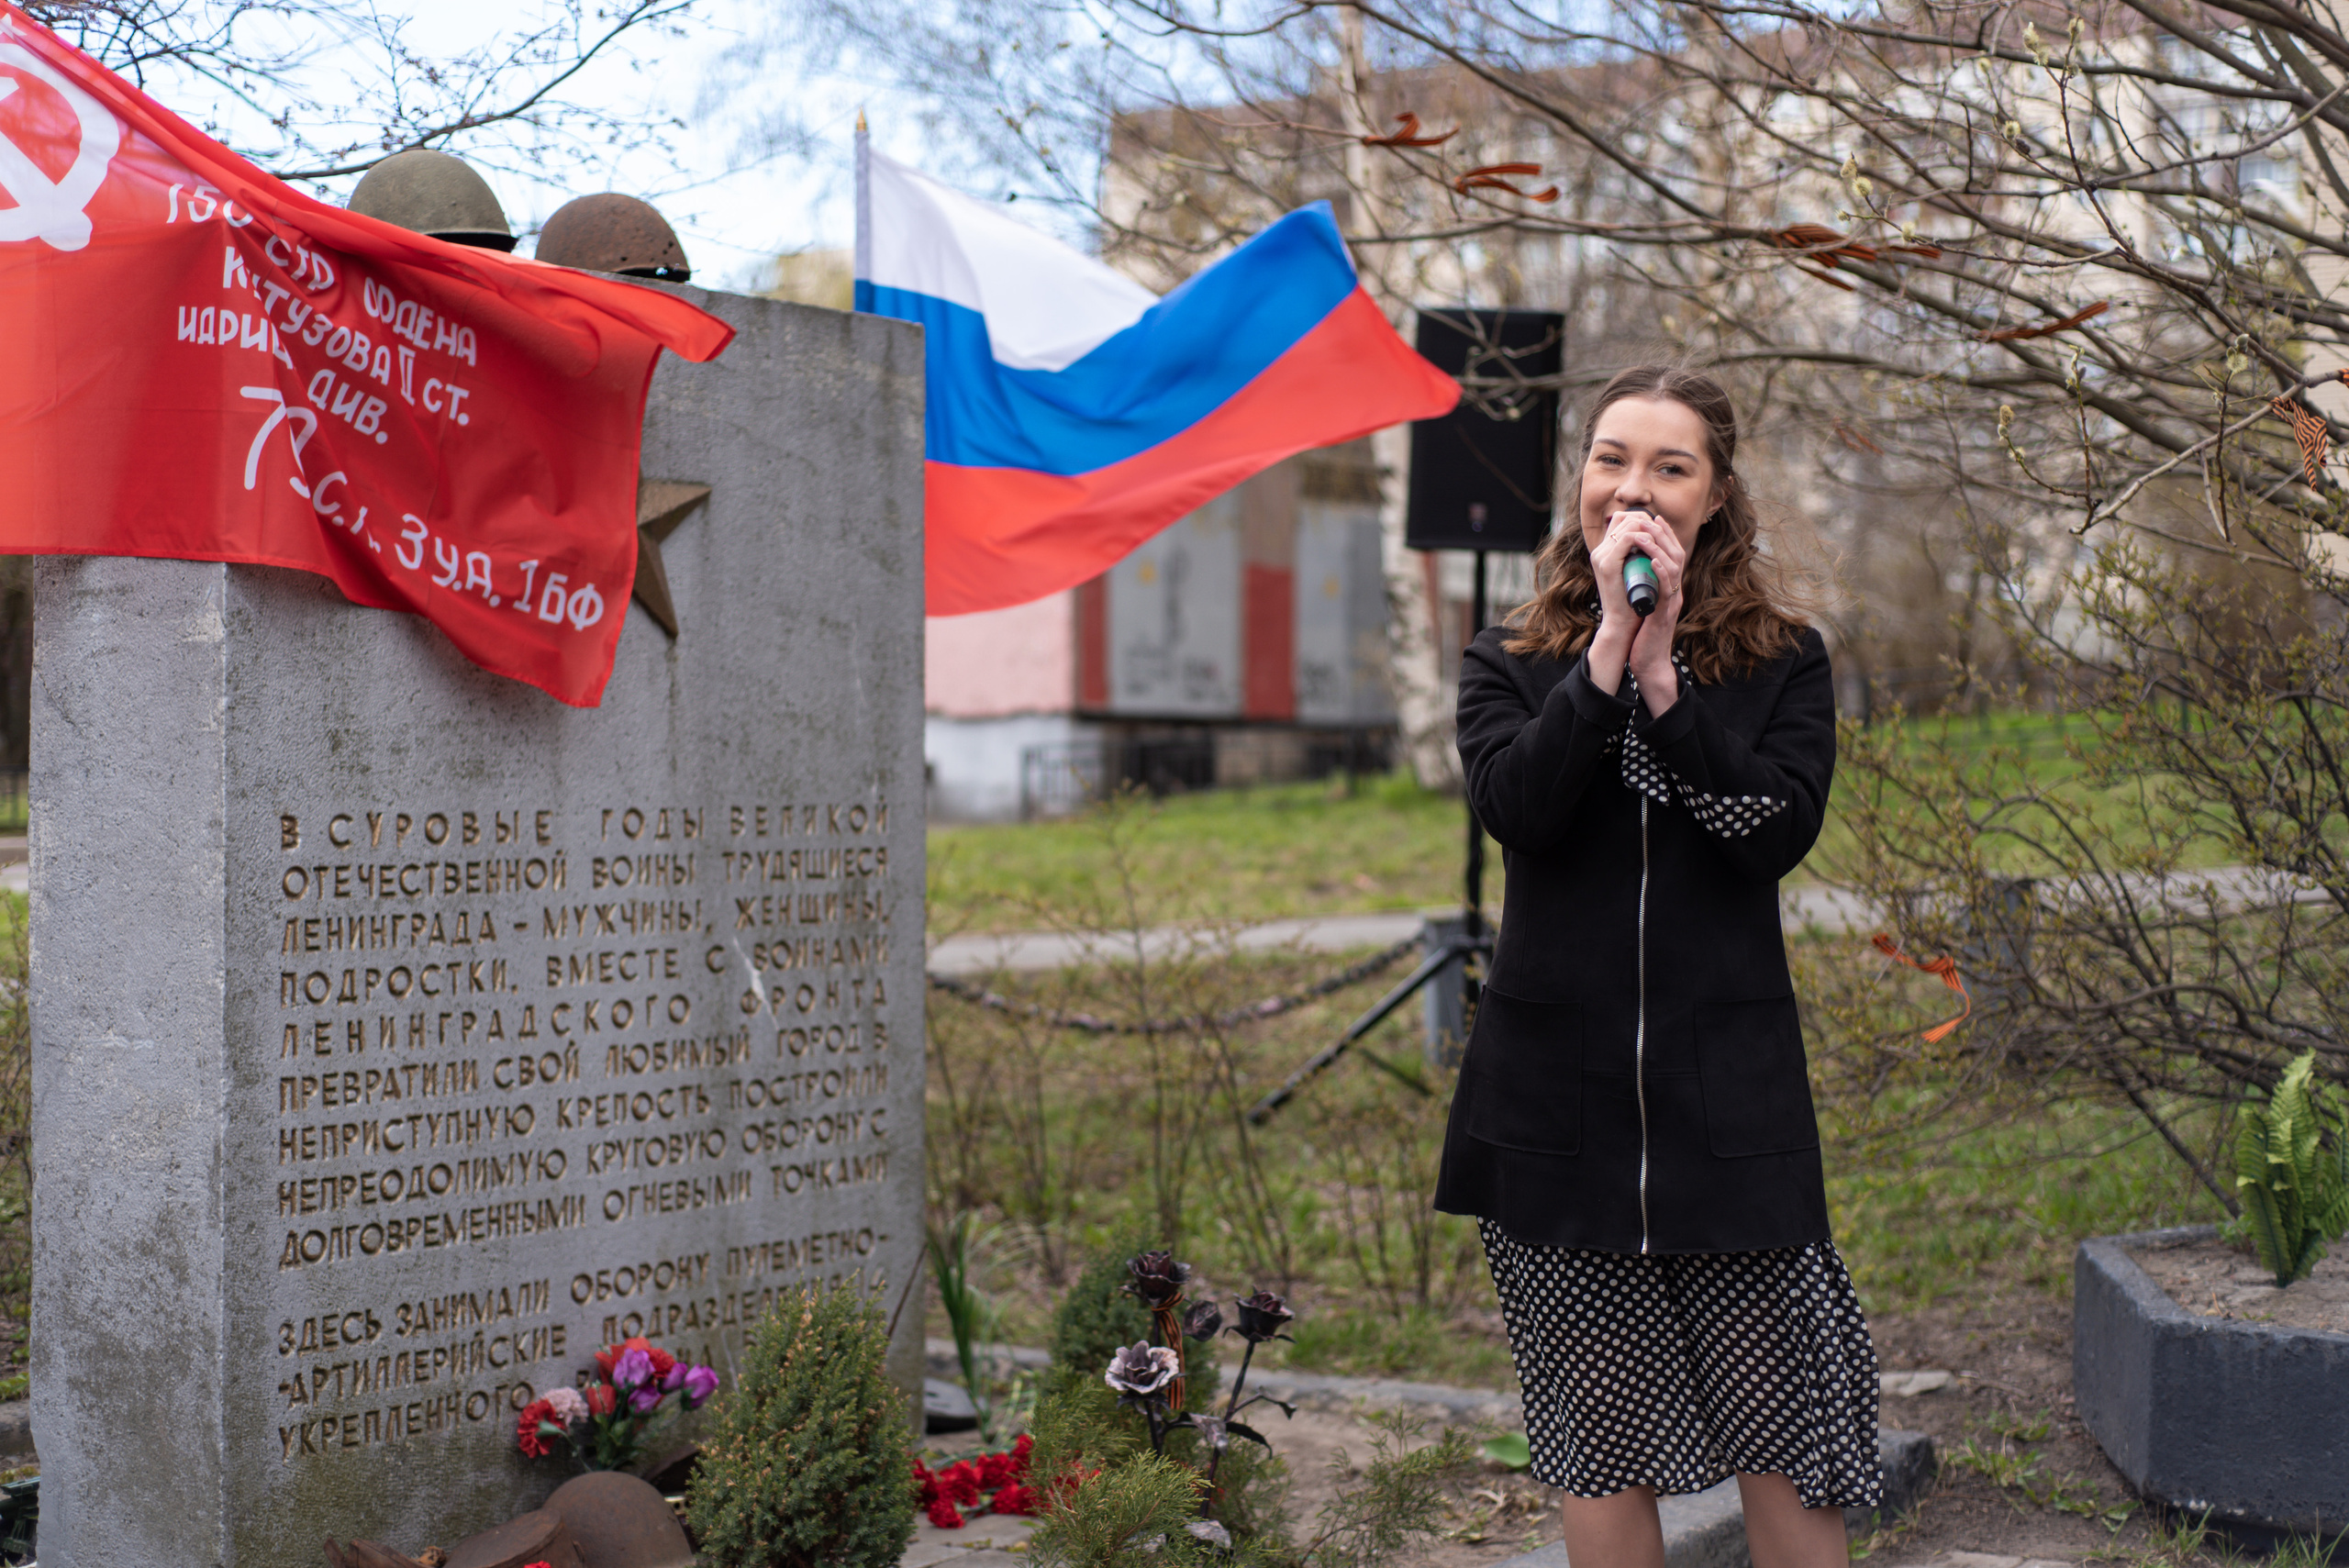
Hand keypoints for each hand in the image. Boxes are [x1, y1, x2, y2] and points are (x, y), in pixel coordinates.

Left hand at [1622, 514, 1687, 713]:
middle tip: (1651, 518)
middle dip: (1664, 534)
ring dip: (1660, 548)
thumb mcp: (1644, 602)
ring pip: (1674, 569)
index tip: (1654, 518)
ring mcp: (1672, 603)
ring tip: (1647, 533)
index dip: (1665, 534)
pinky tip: (1655, 561)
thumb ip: (1643, 585)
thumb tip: (1634, 566)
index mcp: (1669, 588)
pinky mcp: (1665, 615)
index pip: (1672, 554)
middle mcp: (1675, 592)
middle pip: (1677, 555)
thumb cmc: (1643, 633)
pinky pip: (1667, 591)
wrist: (1648, 661)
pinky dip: (1662, 574)